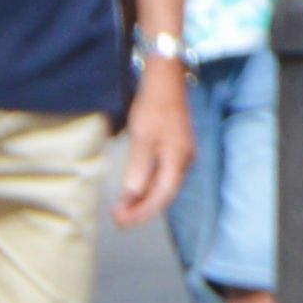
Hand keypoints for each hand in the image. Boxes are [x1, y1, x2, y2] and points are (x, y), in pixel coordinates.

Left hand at [109, 57, 192, 226]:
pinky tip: (135, 190)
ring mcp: (182, 155)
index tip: (121, 221)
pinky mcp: (176, 149)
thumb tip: (131, 197)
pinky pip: (163, 175)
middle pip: (164, 194)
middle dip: (141, 210)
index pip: (161, 196)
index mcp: (177, 160)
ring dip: (144, 199)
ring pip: (164, 186)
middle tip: (118, 220)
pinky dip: (148, 186)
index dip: (141, 212)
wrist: (166, 81)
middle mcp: (184, 161)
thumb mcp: (142, 138)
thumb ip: (138, 169)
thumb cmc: (153, 106)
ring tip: (123, 209)